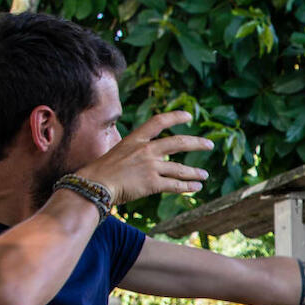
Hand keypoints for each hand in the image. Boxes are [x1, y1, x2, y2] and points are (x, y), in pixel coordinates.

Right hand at [74, 111, 213, 204]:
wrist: (94, 185)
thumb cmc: (102, 171)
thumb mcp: (117, 152)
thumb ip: (134, 151)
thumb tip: (147, 156)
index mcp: (135, 139)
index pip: (158, 121)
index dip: (175, 117)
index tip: (189, 116)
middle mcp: (145, 150)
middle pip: (178, 142)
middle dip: (197, 143)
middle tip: (209, 144)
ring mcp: (150, 166)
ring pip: (180, 169)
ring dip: (195, 172)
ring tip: (204, 175)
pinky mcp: (152, 184)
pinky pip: (175, 185)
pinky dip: (188, 187)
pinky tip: (196, 188)